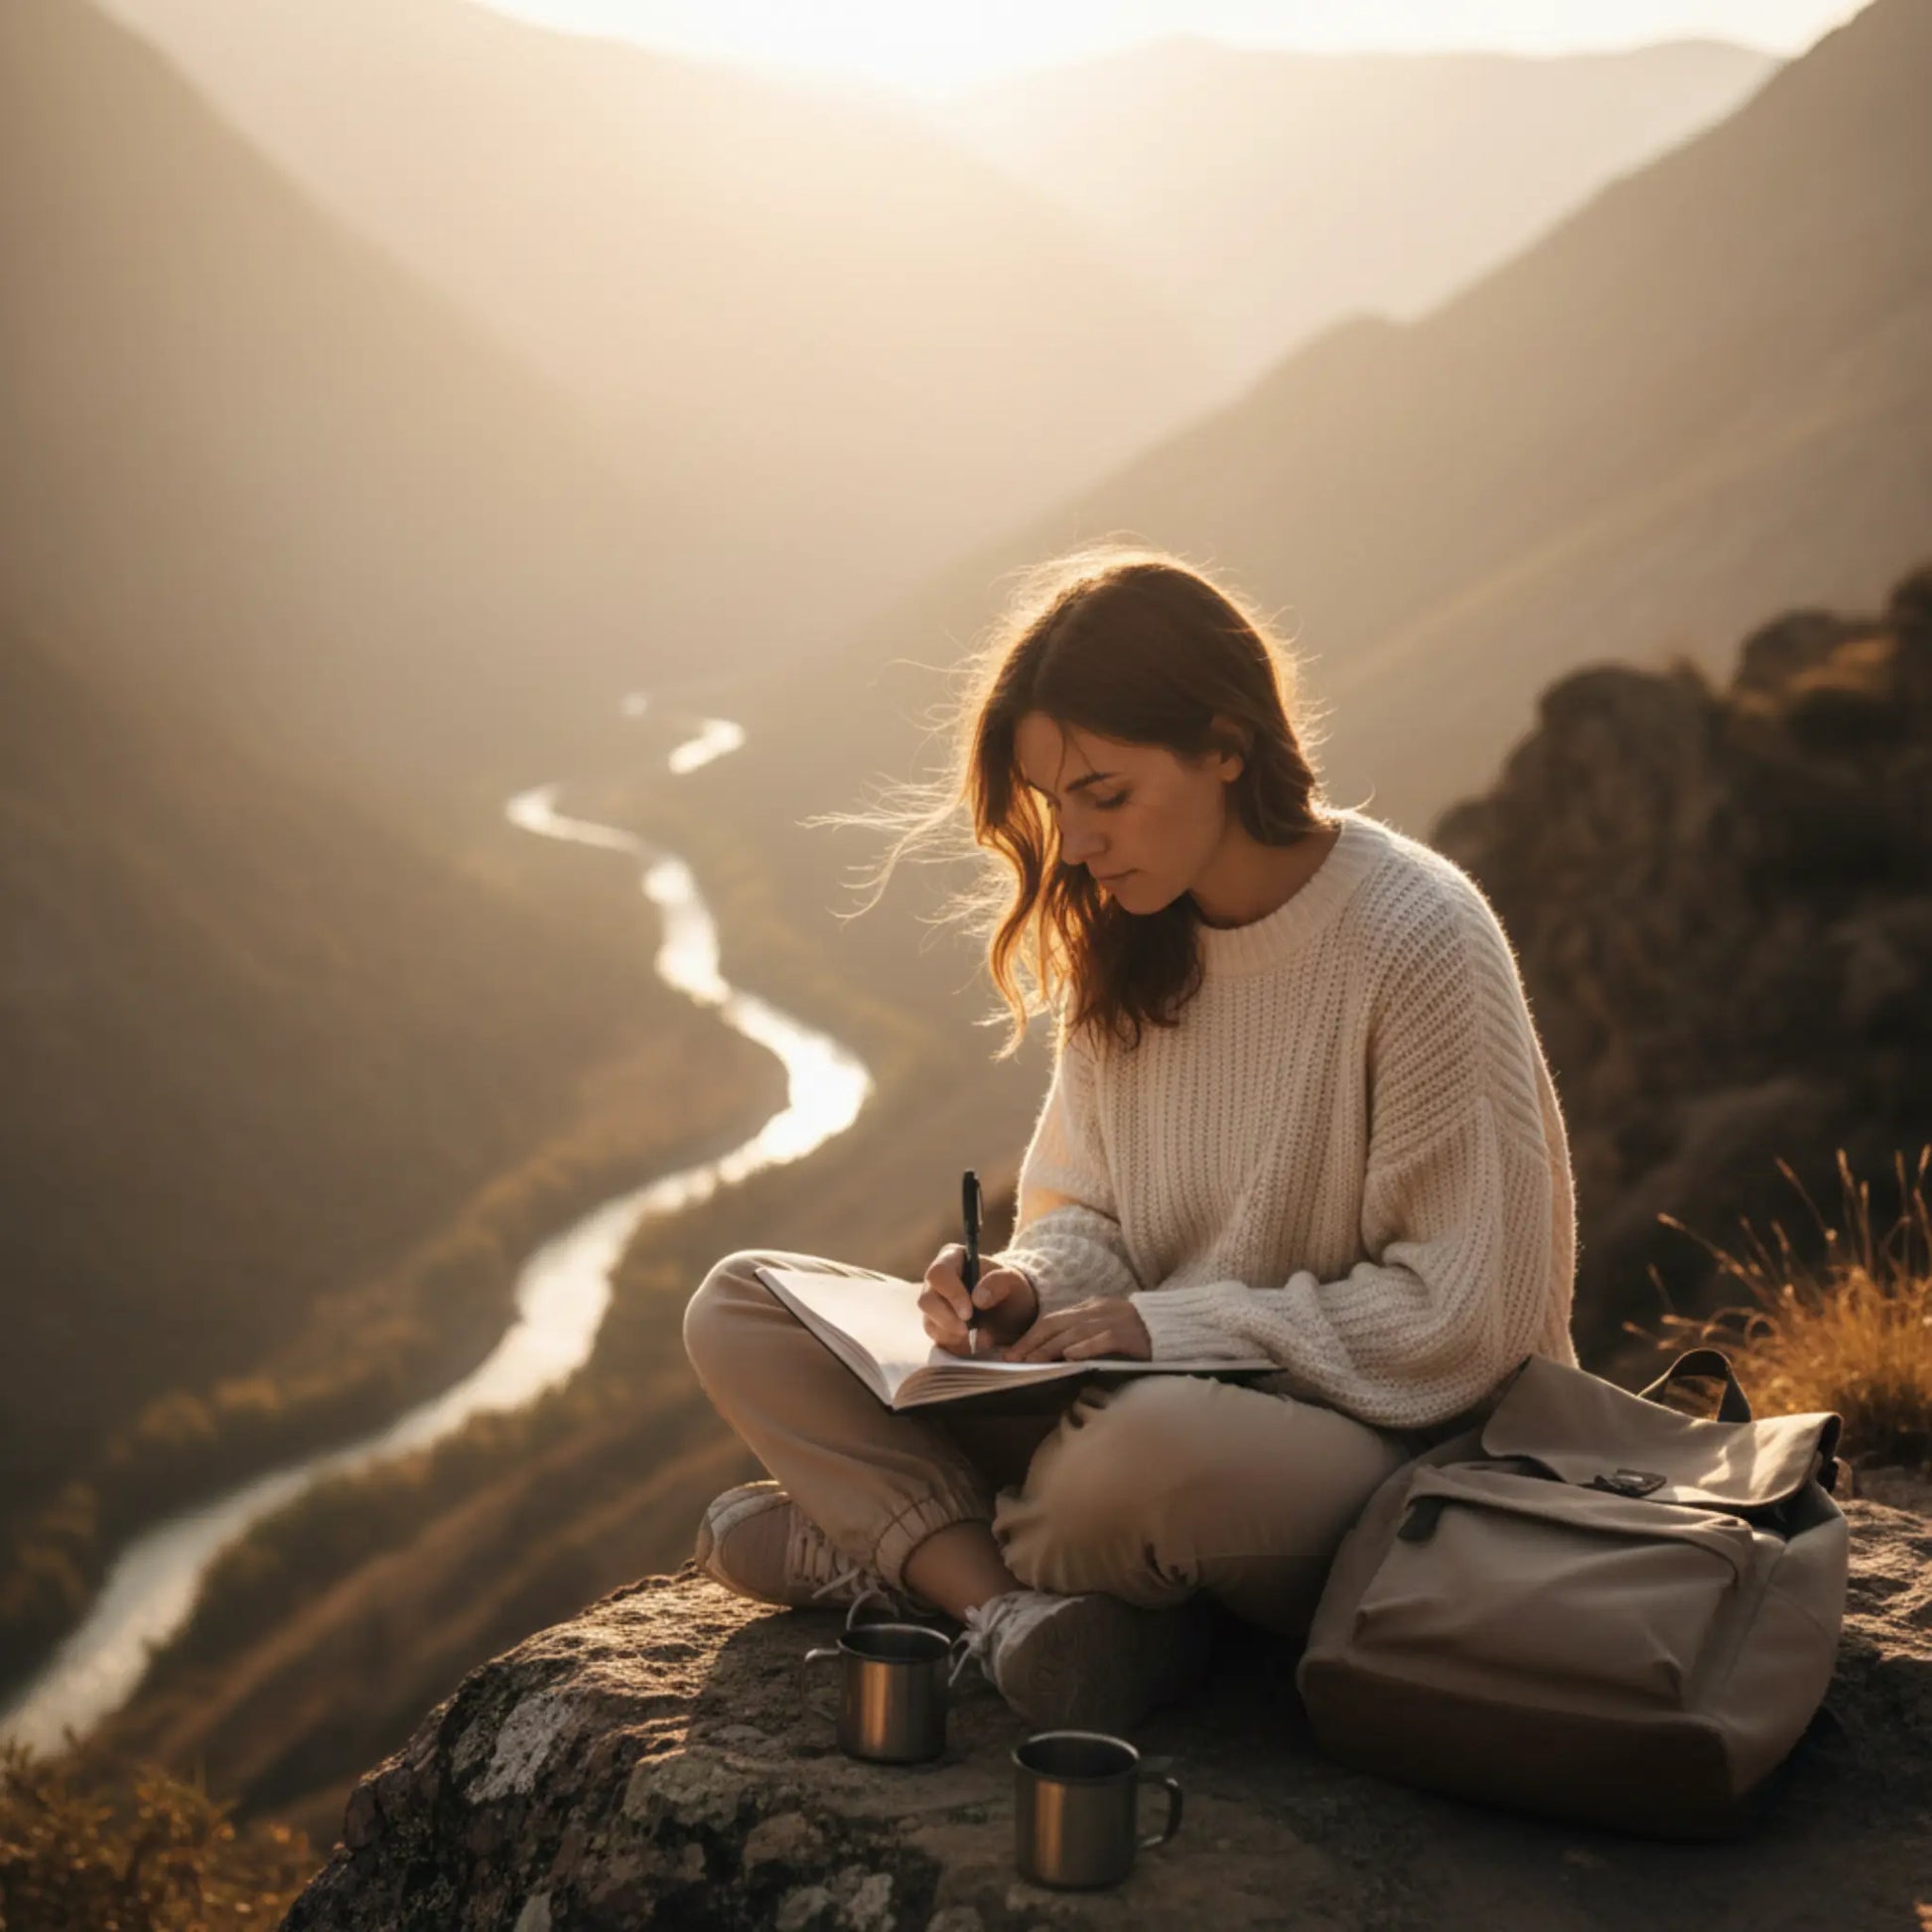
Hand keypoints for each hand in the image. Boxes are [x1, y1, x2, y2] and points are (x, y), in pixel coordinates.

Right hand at [919, 1245, 1038, 1355]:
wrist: (1014, 1312)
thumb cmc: (1011, 1290)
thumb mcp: (1014, 1282)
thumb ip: (999, 1282)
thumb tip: (977, 1298)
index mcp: (952, 1259)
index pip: (939, 1273)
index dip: (951, 1294)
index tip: (969, 1313)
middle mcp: (936, 1282)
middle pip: (926, 1301)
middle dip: (948, 1320)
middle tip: (970, 1331)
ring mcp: (934, 1306)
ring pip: (930, 1324)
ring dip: (956, 1337)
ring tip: (985, 1338)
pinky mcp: (937, 1327)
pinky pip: (939, 1341)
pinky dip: (959, 1346)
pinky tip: (978, 1343)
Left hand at [1001, 1297, 1152, 1363]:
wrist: (1175, 1324)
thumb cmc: (1137, 1333)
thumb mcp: (1105, 1328)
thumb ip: (1083, 1336)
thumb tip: (1055, 1355)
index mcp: (1090, 1308)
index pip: (1051, 1320)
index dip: (1029, 1336)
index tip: (1011, 1353)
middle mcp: (1097, 1311)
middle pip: (1056, 1324)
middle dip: (1031, 1342)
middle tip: (1013, 1360)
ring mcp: (1113, 1320)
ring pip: (1074, 1332)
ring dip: (1050, 1348)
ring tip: (1032, 1362)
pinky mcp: (1129, 1334)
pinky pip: (1104, 1339)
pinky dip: (1086, 1347)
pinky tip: (1071, 1356)